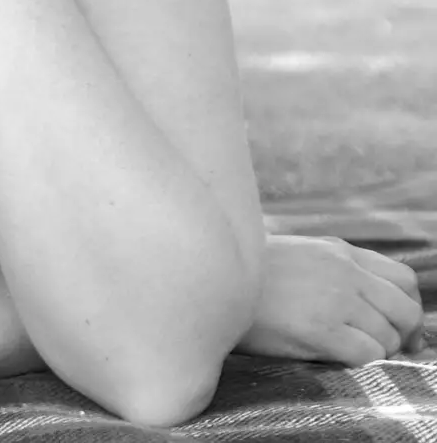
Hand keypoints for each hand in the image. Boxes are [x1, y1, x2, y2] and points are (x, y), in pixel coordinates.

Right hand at [236, 234, 426, 364]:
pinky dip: (362, 363)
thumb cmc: (249, 278)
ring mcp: (333, 299)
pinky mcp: (319, 329)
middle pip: (406, 310)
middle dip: (404, 335)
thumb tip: (373, 303)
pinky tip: (336, 358)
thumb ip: (336, 268)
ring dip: (377, 352)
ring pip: (388, 336)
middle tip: (390, 350)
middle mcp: (343, 271)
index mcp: (339, 251)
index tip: (402, 329)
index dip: (409, 308)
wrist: (206, 281)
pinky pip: (368, 354)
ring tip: (349, 353)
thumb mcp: (298, 255)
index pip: (403, 279)